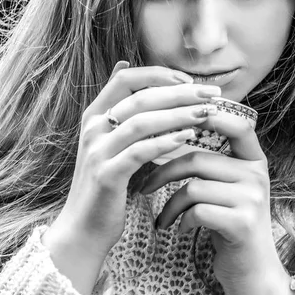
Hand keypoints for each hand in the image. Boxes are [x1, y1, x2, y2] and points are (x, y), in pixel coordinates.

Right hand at [42, 62, 221, 293]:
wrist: (83, 229)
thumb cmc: (106, 183)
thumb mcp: (108, 139)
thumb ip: (120, 109)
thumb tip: (124, 64)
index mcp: (94, 115)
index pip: (126, 79)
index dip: (158, 74)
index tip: (189, 80)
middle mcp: (93, 128)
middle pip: (140, 98)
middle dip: (179, 92)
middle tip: (211, 93)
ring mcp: (98, 151)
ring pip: (142, 122)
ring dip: (178, 114)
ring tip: (207, 113)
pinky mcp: (107, 175)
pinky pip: (140, 151)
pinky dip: (166, 141)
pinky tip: (188, 137)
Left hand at [140, 111, 294, 294]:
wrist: (252, 273)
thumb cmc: (229, 223)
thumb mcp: (228, 187)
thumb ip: (212, 161)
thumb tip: (171, 128)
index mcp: (254, 159)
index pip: (235, 124)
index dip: (206, 117)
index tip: (173, 119)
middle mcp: (257, 173)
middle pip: (198, 158)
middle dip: (164, 172)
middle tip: (145, 186)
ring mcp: (253, 198)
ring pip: (193, 186)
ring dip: (169, 204)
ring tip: (161, 218)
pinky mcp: (243, 222)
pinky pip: (197, 210)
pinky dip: (180, 220)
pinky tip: (179, 230)